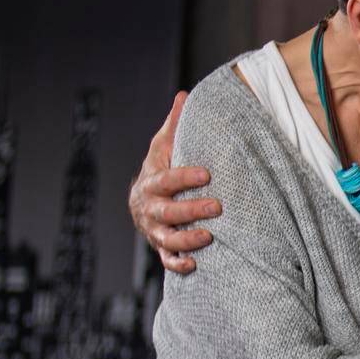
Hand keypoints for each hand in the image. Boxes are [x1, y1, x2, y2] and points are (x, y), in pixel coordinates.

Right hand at [128, 91, 221, 273]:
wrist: (142, 203)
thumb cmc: (160, 170)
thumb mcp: (164, 147)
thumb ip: (175, 125)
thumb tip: (185, 95)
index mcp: (151, 182)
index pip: (166, 179)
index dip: (184, 177)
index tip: (207, 174)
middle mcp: (149, 208)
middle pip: (166, 211)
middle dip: (190, 209)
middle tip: (217, 206)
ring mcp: (153, 230)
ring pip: (166, 238)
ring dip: (186, 239)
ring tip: (208, 236)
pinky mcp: (161, 247)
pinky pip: (166, 259)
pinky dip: (178, 263)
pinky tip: (194, 264)